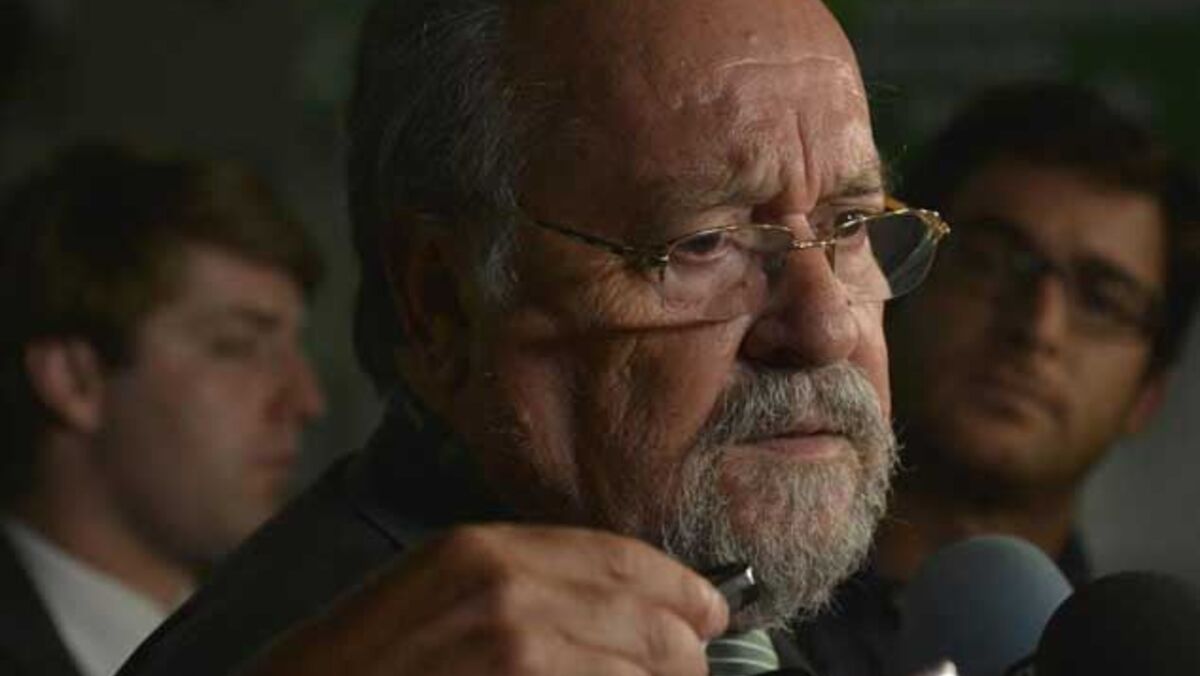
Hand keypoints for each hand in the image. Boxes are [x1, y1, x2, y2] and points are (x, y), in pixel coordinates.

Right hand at [244, 524, 728, 674]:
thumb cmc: (356, 662)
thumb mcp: (429, 594)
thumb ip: (516, 587)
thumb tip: (608, 607)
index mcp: (482, 548)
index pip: (619, 555)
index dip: (678, 583)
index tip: (708, 607)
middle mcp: (505, 589)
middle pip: (643, 616)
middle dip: (684, 649)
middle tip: (696, 663)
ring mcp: (512, 650)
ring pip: (636, 670)